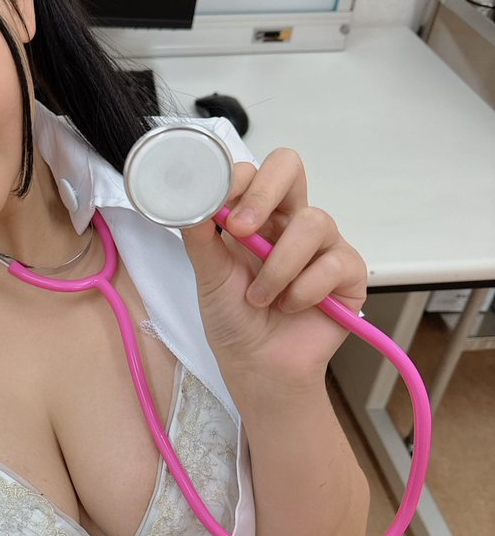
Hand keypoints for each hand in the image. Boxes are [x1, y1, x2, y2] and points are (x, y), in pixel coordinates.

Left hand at [180, 149, 367, 390]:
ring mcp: (322, 244)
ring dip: (278, 267)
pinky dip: (304, 291)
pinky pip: (333, 263)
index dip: (238, 179)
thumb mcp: (207, 276)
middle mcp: (289, 222)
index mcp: (255, 216)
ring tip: (260, 299)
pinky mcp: (348, 273)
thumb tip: (187, 199)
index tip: (218, 206)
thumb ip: (199, 236)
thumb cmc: (233, 320)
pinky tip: (290, 308)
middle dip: (264, 194)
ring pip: (313, 222)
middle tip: (240, 229)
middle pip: (290, 168)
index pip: (254, 171)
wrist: (257, 367)